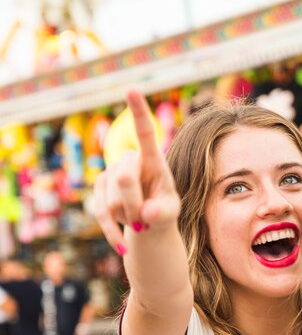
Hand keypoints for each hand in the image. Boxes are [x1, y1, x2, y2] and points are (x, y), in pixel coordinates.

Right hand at [94, 89, 180, 254]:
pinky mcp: (98, 190)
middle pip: (124, 178)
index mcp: (153, 161)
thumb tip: (147, 213)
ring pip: (110, 198)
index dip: (138, 112)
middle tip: (143, 217)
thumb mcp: (170, 213)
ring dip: (125, 217)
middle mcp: (129, 162)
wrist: (149, 226)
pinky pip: (100, 213)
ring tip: (137, 221)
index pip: (145, 134)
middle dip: (133, 203)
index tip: (132, 89)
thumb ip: (162, 212)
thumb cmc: (164, 212)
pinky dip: (113, 232)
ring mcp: (110, 174)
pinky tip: (123, 246)